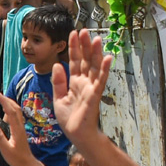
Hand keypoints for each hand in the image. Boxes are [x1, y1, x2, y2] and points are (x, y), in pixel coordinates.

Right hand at [0, 94, 41, 165]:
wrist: (28, 164)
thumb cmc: (16, 159)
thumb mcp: (5, 150)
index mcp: (16, 130)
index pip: (11, 112)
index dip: (5, 102)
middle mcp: (20, 127)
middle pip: (16, 110)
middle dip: (8, 101)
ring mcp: (21, 129)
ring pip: (18, 113)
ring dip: (11, 105)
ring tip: (2, 100)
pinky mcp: (20, 132)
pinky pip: (17, 118)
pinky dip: (11, 112)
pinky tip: (6, 114)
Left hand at [51, 29, 112, 143]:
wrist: (76, 135)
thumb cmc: (69, 119)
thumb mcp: (58, 98)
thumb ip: (58, 81)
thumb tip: (57, 64)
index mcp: (74, 82)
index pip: (75, 61)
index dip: (74, 47)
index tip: (74, 33)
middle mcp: (84, 82)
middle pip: (86, 60)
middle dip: (84, 46)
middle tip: (84, 30)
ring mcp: (90, 88)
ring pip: (94, 67)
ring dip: (96, 53)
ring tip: (96, 39)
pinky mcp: (95, 96)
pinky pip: (100, 81)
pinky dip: (105, 69)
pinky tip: (108, 58)